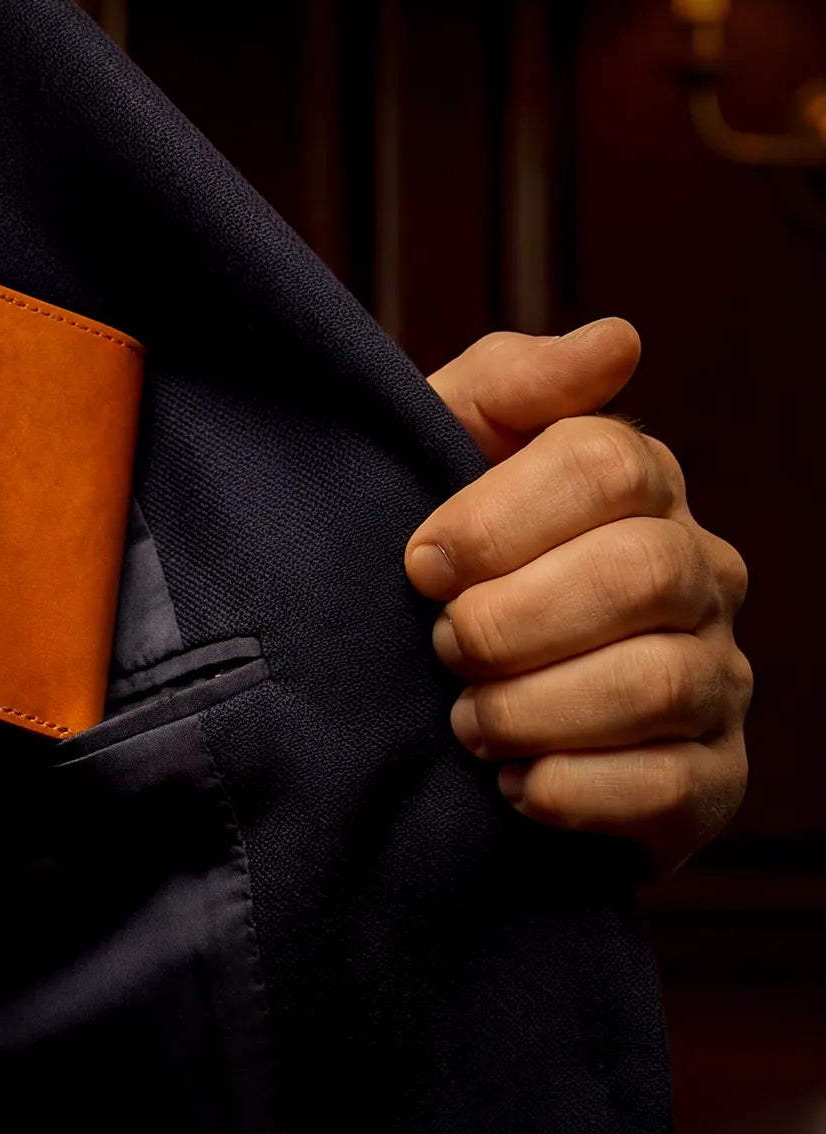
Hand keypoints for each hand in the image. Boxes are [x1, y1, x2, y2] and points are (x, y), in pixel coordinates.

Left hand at [406, 319, 750, 873]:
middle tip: (443, 646)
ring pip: (661, 682)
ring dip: (534, 708)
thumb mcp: (438, 459)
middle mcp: (698, 574)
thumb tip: (615, 343)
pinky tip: (512, 786)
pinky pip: (672, 787)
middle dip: (514, 620)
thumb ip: (505, 387)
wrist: (424, 717)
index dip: (496, 517)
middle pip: (643, 572)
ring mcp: (716, 678)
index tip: (417, 565)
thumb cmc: (435, 568)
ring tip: (465, 721)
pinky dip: (574, 789)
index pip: (606, 464)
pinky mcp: (710, 781)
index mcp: (637, 486)